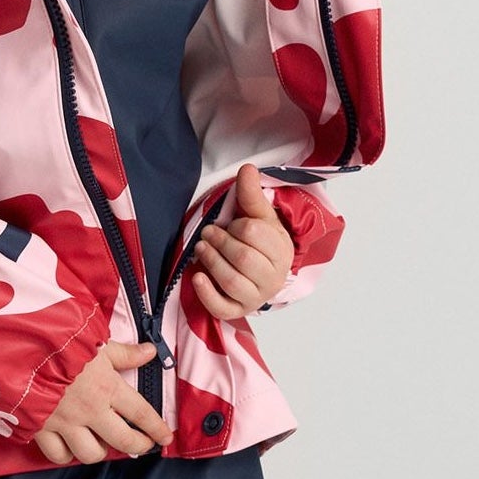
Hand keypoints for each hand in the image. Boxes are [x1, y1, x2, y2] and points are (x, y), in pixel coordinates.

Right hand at [34, 339, 174, 464]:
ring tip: (103, 442)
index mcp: (106, 386)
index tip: (165, 436)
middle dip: (138, 445)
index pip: (141, 413)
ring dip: (101, 450)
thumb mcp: (95, 342)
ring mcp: (65, 423)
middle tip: (142, 444)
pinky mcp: (41, 429)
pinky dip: (67, 454)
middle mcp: (90, 410)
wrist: (16, 348)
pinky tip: (71, 445)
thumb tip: (150, 351)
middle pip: (123, 441)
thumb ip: (123, 353)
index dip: (156, 427)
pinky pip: (59, 455)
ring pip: (91, 454)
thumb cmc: (57, 342)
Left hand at [190, 162, 294, 319]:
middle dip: (221, 242)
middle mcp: (273, 278)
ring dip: (211, 261)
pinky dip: (207, 293)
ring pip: (232, 281)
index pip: (255, 233)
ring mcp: (256, 298)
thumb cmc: (260, 242)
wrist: (262, 273)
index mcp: (281, 251)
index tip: (232, 224)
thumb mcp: (259, 217)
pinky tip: (196, 277)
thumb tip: (247, 168)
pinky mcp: (237, 311)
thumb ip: (252, 194)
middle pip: (243, 258)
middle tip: (208, 233)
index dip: (238, 225)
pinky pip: (222, 308)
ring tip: (201, 248)